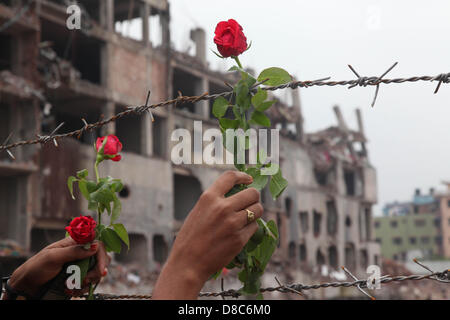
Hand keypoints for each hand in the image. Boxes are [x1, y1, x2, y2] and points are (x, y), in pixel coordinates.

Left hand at [6, 237, 110, 298]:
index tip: (101, 270)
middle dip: (95, 272)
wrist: (27, 285)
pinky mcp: (77, 277)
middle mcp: (79, 253)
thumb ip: (74, 251)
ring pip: (95, 272)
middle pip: (100, 259)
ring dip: (87, 282)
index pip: (97, 244)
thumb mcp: (53, 257)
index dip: (102, 257)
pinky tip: (70, 290)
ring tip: (71, 286)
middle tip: (85, 280)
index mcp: (74, 243)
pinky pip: (88, 283)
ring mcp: (79, 266)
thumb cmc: (36, 267)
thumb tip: (95, 246)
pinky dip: (81, 288)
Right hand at [152, 170, 262, 298]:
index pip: (231, 177)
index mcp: (208, 198)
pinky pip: (255, 227)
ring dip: (255, 212)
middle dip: (253, 197)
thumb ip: (215, 201)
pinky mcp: (239, 239)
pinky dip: (251, 228)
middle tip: (250, 203)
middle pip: (252, 193)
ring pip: (257, 210)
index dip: (243, 176)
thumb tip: (236, 194)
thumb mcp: (198, 212)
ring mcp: (232, 224)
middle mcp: (222, 208)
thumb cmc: (190, 238)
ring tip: (246, 217)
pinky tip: (241, 231)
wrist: (188, 264)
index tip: (248, 179)